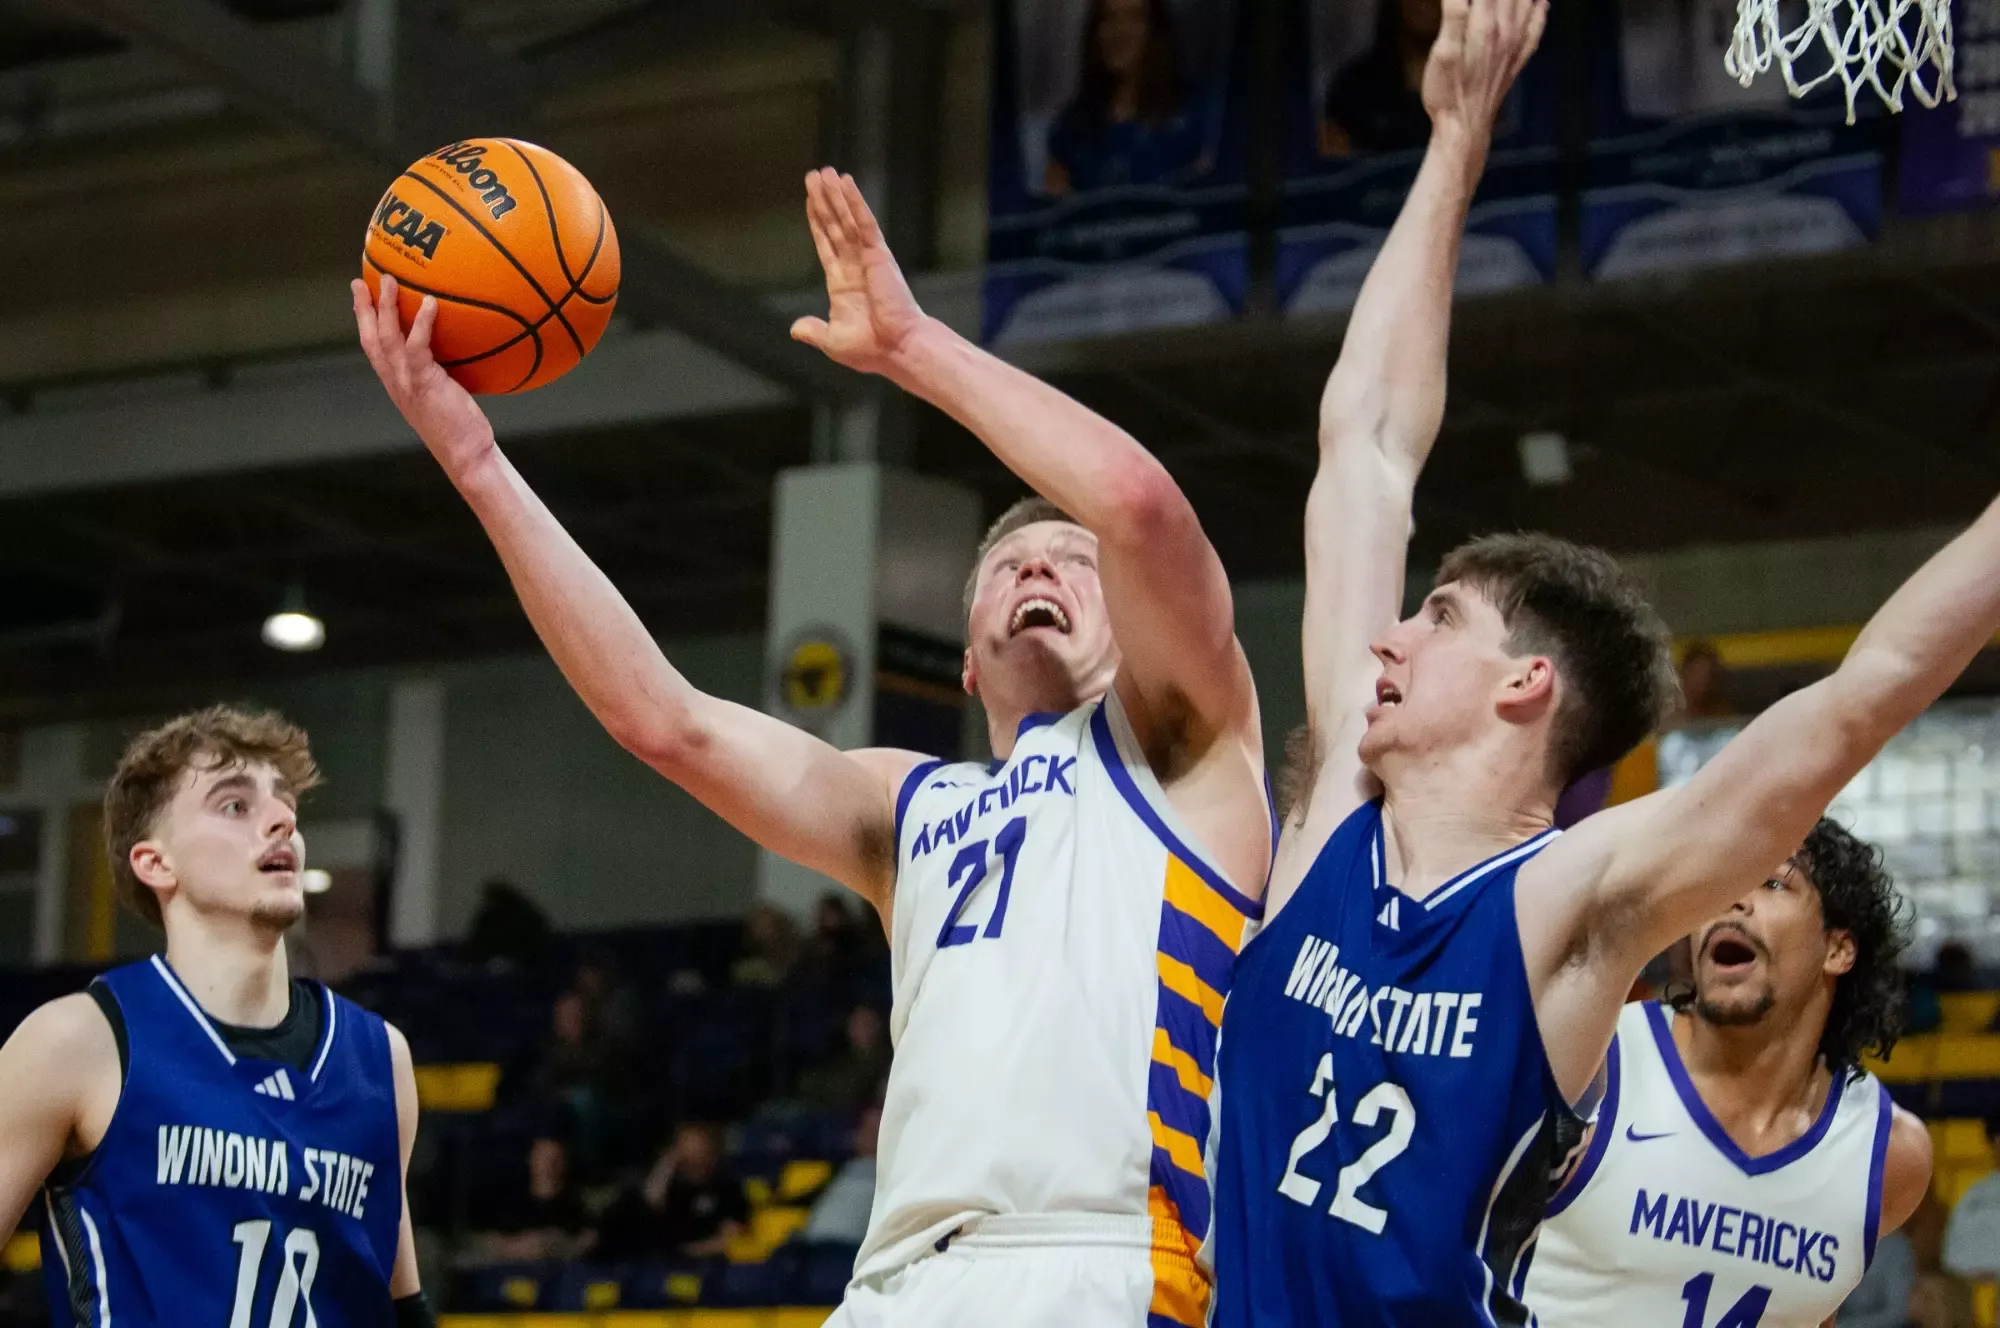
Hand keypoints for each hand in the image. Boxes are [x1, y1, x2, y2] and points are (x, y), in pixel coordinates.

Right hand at [351, 275, 497, 484]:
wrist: (466, 456)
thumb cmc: (463, 430)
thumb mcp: (447, 399)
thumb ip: (444, 377)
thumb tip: (462, 354)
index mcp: (397, 385)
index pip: (374, 350)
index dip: (365, 325)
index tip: (361, 301)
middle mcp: (396, 382)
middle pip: (370, 339)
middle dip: (363, 309)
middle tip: (360, 281)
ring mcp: (406, 383)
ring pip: (387, 337)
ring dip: (386, 306)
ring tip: (389, 279)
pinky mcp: (423, 383)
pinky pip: (418, 347)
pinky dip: (422, 323)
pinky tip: (431, 302)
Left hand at [789, 167, 925, 377]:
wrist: (897, 349)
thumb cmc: (872, 350)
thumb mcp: (833, 341)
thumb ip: (813, 330)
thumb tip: (795, 329)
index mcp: (843, 284)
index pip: (827, 245)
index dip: (817, 223)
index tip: (810, 202)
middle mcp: (855, 266)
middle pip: (835, 225)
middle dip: (824, 201)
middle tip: (814, 175)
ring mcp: (868, 258)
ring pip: (847, 219)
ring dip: (835, 195)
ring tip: (824, 171)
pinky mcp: (879, 254)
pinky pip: (864, 222)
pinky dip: (854, 202)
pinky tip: (846, 182)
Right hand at [1421, 0, 1548, 141]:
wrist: (1465, 129)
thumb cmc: (1448, 92)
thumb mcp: (1443, 50)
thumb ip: (1454, 14)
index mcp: (1486, 24)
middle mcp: (1505, 31)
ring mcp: (1513, 47)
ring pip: (1527, 4)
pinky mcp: (1514, 62)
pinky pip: (1534, 31)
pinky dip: (1539, 13)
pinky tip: (1543, 4)